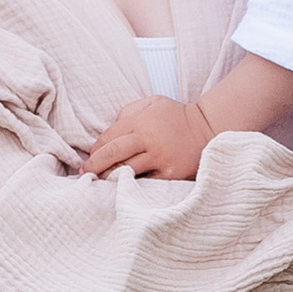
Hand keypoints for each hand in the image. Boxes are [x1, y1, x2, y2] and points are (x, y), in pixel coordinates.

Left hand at [82, 95, 212, 180]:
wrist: (208, 129)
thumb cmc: (176, 116)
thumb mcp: (153, 103)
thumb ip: (129, 112)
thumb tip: (111, 129)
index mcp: (140, 122)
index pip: (108, 138)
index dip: (95, 150)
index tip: (88, 159)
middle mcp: (147, 140)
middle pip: (112, 155)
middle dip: (94, 165)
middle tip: (84, 173)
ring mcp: (159, 158)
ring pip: (125, 171)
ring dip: (109, 178)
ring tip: (99, 183)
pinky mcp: (170, 173)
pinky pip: (145, 182)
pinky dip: (132, 185)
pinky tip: (122, 189)